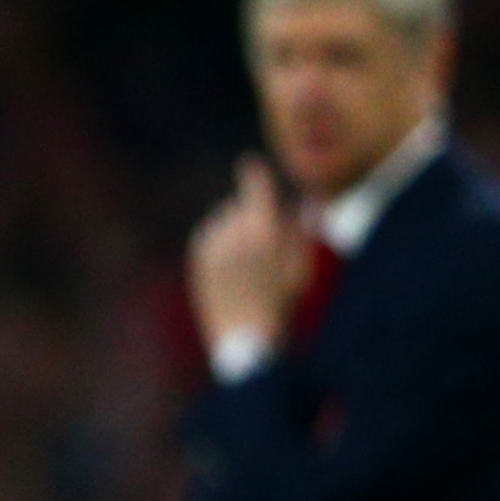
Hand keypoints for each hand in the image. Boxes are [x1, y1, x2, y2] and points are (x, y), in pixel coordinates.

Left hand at [188, 155, 309, 354]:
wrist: (244, 337)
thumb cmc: (281, 303)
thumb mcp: (301, 265)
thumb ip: (299, 229)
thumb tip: (298, 203)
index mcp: (261, 229)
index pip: (254, 186)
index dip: (253, 173)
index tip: (248, 163)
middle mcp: (232, 232)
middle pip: (240, 205)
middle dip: (254, 213)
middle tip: (268, 238)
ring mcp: (211, 244)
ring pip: (223, 219)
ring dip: (236, 226)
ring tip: (251, 256)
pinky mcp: (198, 257)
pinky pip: (210, 234)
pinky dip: (221, 239)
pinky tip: (233, 259)